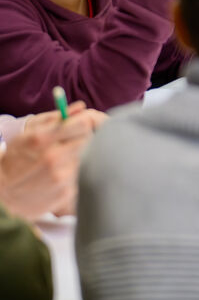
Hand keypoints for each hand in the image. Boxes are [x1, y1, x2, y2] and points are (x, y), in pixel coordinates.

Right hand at [0, 104, 101, 219]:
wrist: (2, 190)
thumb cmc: (17, 157)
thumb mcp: (29, 133)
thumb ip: (56, 118)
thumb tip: (80, 107)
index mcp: (41, 139)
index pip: (83, 125)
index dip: (83, 124)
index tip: (78, 126)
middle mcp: (52, 158)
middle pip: (88, 141)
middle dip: (82, 139)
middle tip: (71, 143)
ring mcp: (59, 177)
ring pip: (88, 158)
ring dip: (79, 157)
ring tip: (63, 160)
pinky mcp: (66, 193)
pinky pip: (83, 176)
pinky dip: (76, 173)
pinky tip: (61, 174)